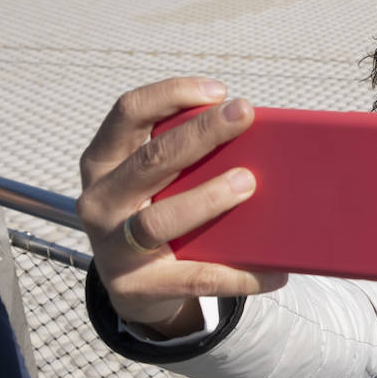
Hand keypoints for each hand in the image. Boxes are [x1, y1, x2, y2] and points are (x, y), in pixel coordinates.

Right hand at [76, 77, 287, 334]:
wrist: (136, 287)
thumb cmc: (158, 211)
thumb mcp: (157, 181)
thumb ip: (187, 157)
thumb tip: (261, 137)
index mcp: (104, 162)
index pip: (128, 113)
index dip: (171, 94)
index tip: (219, 90)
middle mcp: (100, 200)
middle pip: (151, 159)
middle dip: (201, 133)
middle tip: (245, 115)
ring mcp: (114, 247)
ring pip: (159, 220)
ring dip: (207, 198)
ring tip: (249, 183)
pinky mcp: (137, 287)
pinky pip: (195, 278)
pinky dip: (239, 273)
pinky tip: (276, 272)